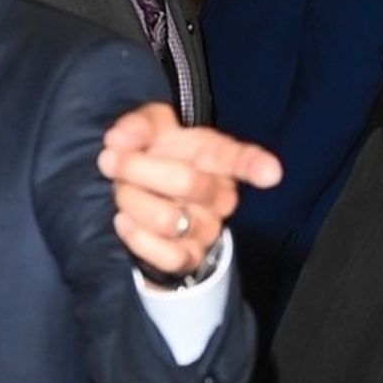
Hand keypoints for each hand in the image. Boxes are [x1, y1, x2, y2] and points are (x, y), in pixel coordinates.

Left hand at [98, 103, 282, 281]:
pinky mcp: (189, 258)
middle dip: (136, 168)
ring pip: (168, 220)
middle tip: (111, 160)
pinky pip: (166, 255)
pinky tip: (125, 220)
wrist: (148, 197)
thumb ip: (137, 125)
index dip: (255, 166)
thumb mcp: (148, 128)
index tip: (271, 174)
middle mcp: (220, 195)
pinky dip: (137, 237)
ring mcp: (207, 229)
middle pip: (185, 182)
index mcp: (214, 156)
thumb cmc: (156, 156)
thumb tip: (119, 139)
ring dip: (130, 202)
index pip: (238, 159)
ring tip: (121, 192)